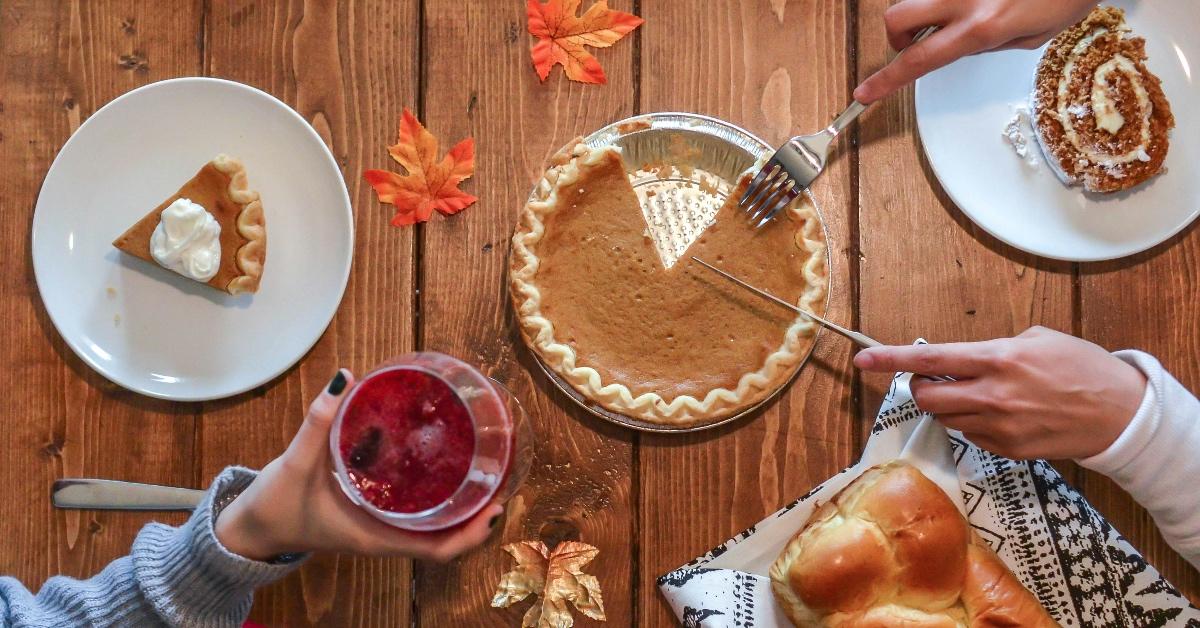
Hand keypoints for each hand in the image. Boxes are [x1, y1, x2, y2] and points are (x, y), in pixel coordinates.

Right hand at [215, 369, 502, 561]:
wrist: (251, 528)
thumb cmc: (274, 506)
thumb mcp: (295, 464)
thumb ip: (318, 422)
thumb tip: (343, 378)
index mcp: (376, 537)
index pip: (439, 549)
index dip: (473, 533)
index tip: (496, 506)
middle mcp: (386, 536)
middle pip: (448, 536)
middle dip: (479, 513)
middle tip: (502, 475)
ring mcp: (382, 527)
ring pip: (436, 524)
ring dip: (463, 503)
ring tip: (486, 466)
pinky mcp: (374, 514)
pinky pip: (416, 510)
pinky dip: (437, 493)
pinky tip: (443, 462)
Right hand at [853, 0, 1097, 103]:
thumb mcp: (1032, 36)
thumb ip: (988, 43)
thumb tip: (963, 43)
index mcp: (981, 26)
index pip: (919, 61)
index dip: (887, 80)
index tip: (864, 92)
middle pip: (897, 19)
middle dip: (900, 35)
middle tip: (923, 40)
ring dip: (930, 9)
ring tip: (965, 10)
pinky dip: (952, 1)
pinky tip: (984, 0)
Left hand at [853, 327, 1145, 459]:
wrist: (1119, 413)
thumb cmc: (1080, 367)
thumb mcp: (1037, 339)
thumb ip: (993, 349)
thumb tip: (963, 360)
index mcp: (997, 359)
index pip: (931, 360)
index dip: (891, 360)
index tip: (863, 360)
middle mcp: (992, 395)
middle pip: (927, 399)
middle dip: (921, 388)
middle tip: (933, 381)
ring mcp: (999, 427)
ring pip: (945, 419)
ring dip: (948, 406)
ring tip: (975, 394)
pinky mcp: (1007, 449)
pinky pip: (970, 436)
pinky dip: (972, 423)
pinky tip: (998, 413)